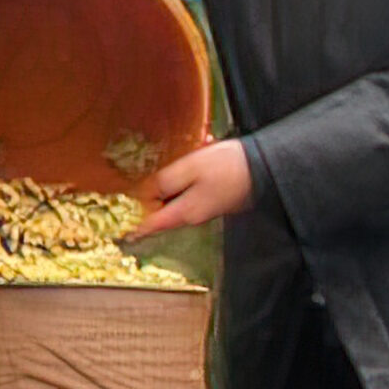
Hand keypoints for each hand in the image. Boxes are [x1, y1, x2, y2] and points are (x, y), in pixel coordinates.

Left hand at [126, 140, 253, 238]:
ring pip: (178, 197)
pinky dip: (189, 176)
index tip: (123, 231)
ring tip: (179, 161)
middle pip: (164, 209)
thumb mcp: (190, 168)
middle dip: (154, 195)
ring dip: (173, 182)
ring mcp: (207, 207)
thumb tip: (146, 193)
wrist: (265, 167)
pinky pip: (193, 189)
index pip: (153, 224)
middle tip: (145, 178)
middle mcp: (195, 215)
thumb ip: (165, 181)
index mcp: (185, 211)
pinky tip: (197, 157)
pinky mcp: (216, 198)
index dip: (136, 226)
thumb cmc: (229, 166)